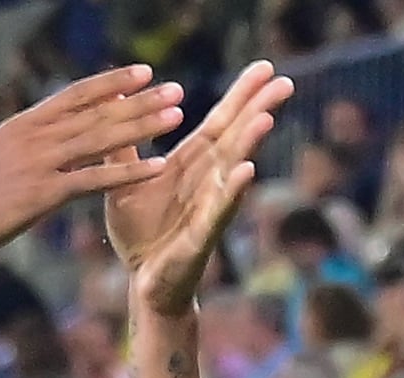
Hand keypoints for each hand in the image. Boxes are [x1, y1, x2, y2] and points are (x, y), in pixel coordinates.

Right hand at [0, 67, 183, 268]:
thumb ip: (23, 145)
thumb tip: (44, 135)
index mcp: (22, 125)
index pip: (75, 95)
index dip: (111, 82)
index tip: (142, 72)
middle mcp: (33, 137)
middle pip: (97, 112)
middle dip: (140, 100)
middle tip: (176, 88)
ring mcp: (39, 165)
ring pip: (102, 139)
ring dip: (143, 126)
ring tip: (177, 115)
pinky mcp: (43, 196)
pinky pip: (96, 180)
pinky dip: (130, 173)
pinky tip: (159, 166)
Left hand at [107, 58, 293, 316]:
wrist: (143, 284)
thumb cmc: (141, 234)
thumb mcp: (126, 182)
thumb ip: (124, 148)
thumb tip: (119, 108)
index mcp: (190, 165)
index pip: (220, 122)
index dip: (241, 95)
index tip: (265, 66)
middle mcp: (207, 181)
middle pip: (235, 138)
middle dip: (258, 108)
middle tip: (284, 79)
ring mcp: (209, 207)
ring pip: (233, 169)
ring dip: (249, 144)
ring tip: (266, 117)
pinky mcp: (201, 236)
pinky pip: (219, 210)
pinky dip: (232, 191)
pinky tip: (246, 171)